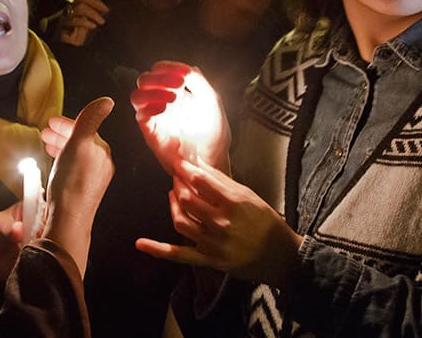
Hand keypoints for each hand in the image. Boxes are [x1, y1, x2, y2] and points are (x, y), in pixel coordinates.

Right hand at [42, 97, 114, 276]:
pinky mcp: (82, 191)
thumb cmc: (72, 183)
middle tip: (45, 131)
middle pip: (80, 142)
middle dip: (62, 134)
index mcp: (102, 152)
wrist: (69, 220)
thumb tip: (107, 101)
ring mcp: (92, 179)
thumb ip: (90, 120)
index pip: (84, 129)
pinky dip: (61, 161)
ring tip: (46, 144)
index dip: (66, 124)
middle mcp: (101, 165)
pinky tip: (53, 165)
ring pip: (75, 156)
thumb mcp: (79, 144)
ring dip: (60, 147)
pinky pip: (72, 169)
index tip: (50, 121)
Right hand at [58, 0, 108, 45]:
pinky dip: (85, 22)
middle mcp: (70, 11)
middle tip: (106, 11)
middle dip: (96, 3)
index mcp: (77, 9)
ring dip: (93, 13)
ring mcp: (65, 18)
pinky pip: (73, 20)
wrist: (68, 53)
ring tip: (101, 22)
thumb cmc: (80, 39)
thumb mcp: (91, 26)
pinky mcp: (62, 27)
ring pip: (79, 7)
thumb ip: (97, 17)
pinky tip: (92, 26)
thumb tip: (107, 10)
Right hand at [130, 61, 230, 174]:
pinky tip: (165, 109)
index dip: (167, 68)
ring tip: (173, 98)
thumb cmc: (213, 133)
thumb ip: (199, 82)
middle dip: (159, 78)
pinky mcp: (150, 132)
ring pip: (137, 96)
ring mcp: (154, 117)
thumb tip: (185, 68)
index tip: (183, 74)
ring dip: (152, 92)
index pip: (160, 71)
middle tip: (179, 85)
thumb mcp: (211, 101)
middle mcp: (161, 101)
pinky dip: (149, 108)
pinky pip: (140, 115)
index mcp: (175, 91)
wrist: (212, 161)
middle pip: (144, 80)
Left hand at [135, 158, 302, 288]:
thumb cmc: (267, 223)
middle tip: (177, 177)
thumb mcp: (249, 196)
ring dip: (172, 204)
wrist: (281, 257)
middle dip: (177, 183)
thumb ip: (223, 182)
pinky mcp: (208, 260)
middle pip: (186, 198)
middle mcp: (221, 223)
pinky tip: (140, 243)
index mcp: (233, 203)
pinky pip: (178, 254)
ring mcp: (212, 243)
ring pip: (180, 221)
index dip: (184, 168)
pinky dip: (158, 250)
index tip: (177, 161)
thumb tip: (199, 165)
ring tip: (174, 194)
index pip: (200, 180)